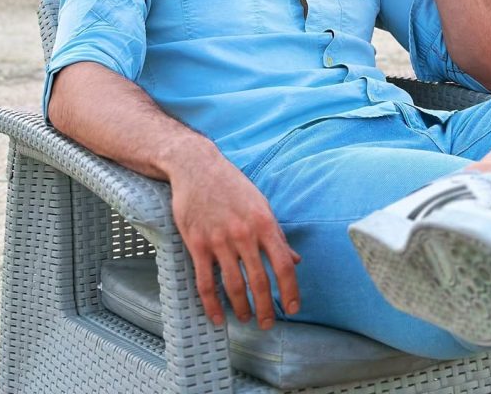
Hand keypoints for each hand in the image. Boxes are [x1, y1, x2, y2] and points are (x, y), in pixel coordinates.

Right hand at [168, 149, 299, 329]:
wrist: (196, 167)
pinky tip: (218, 316)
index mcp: (264, 222)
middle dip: (266, 308)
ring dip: (242, 308)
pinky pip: (205, 282)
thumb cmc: (231, 185)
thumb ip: (276, 235)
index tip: (293, 308)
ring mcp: (219, 240)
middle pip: (259, 281)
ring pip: (233, 286)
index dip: (290, 291)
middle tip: (268, 323)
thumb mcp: (260, 204)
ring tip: (246, 318)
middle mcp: (244, 234)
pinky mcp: (197, 244)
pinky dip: (212, 304)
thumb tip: (294, 259)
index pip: (283, 265)